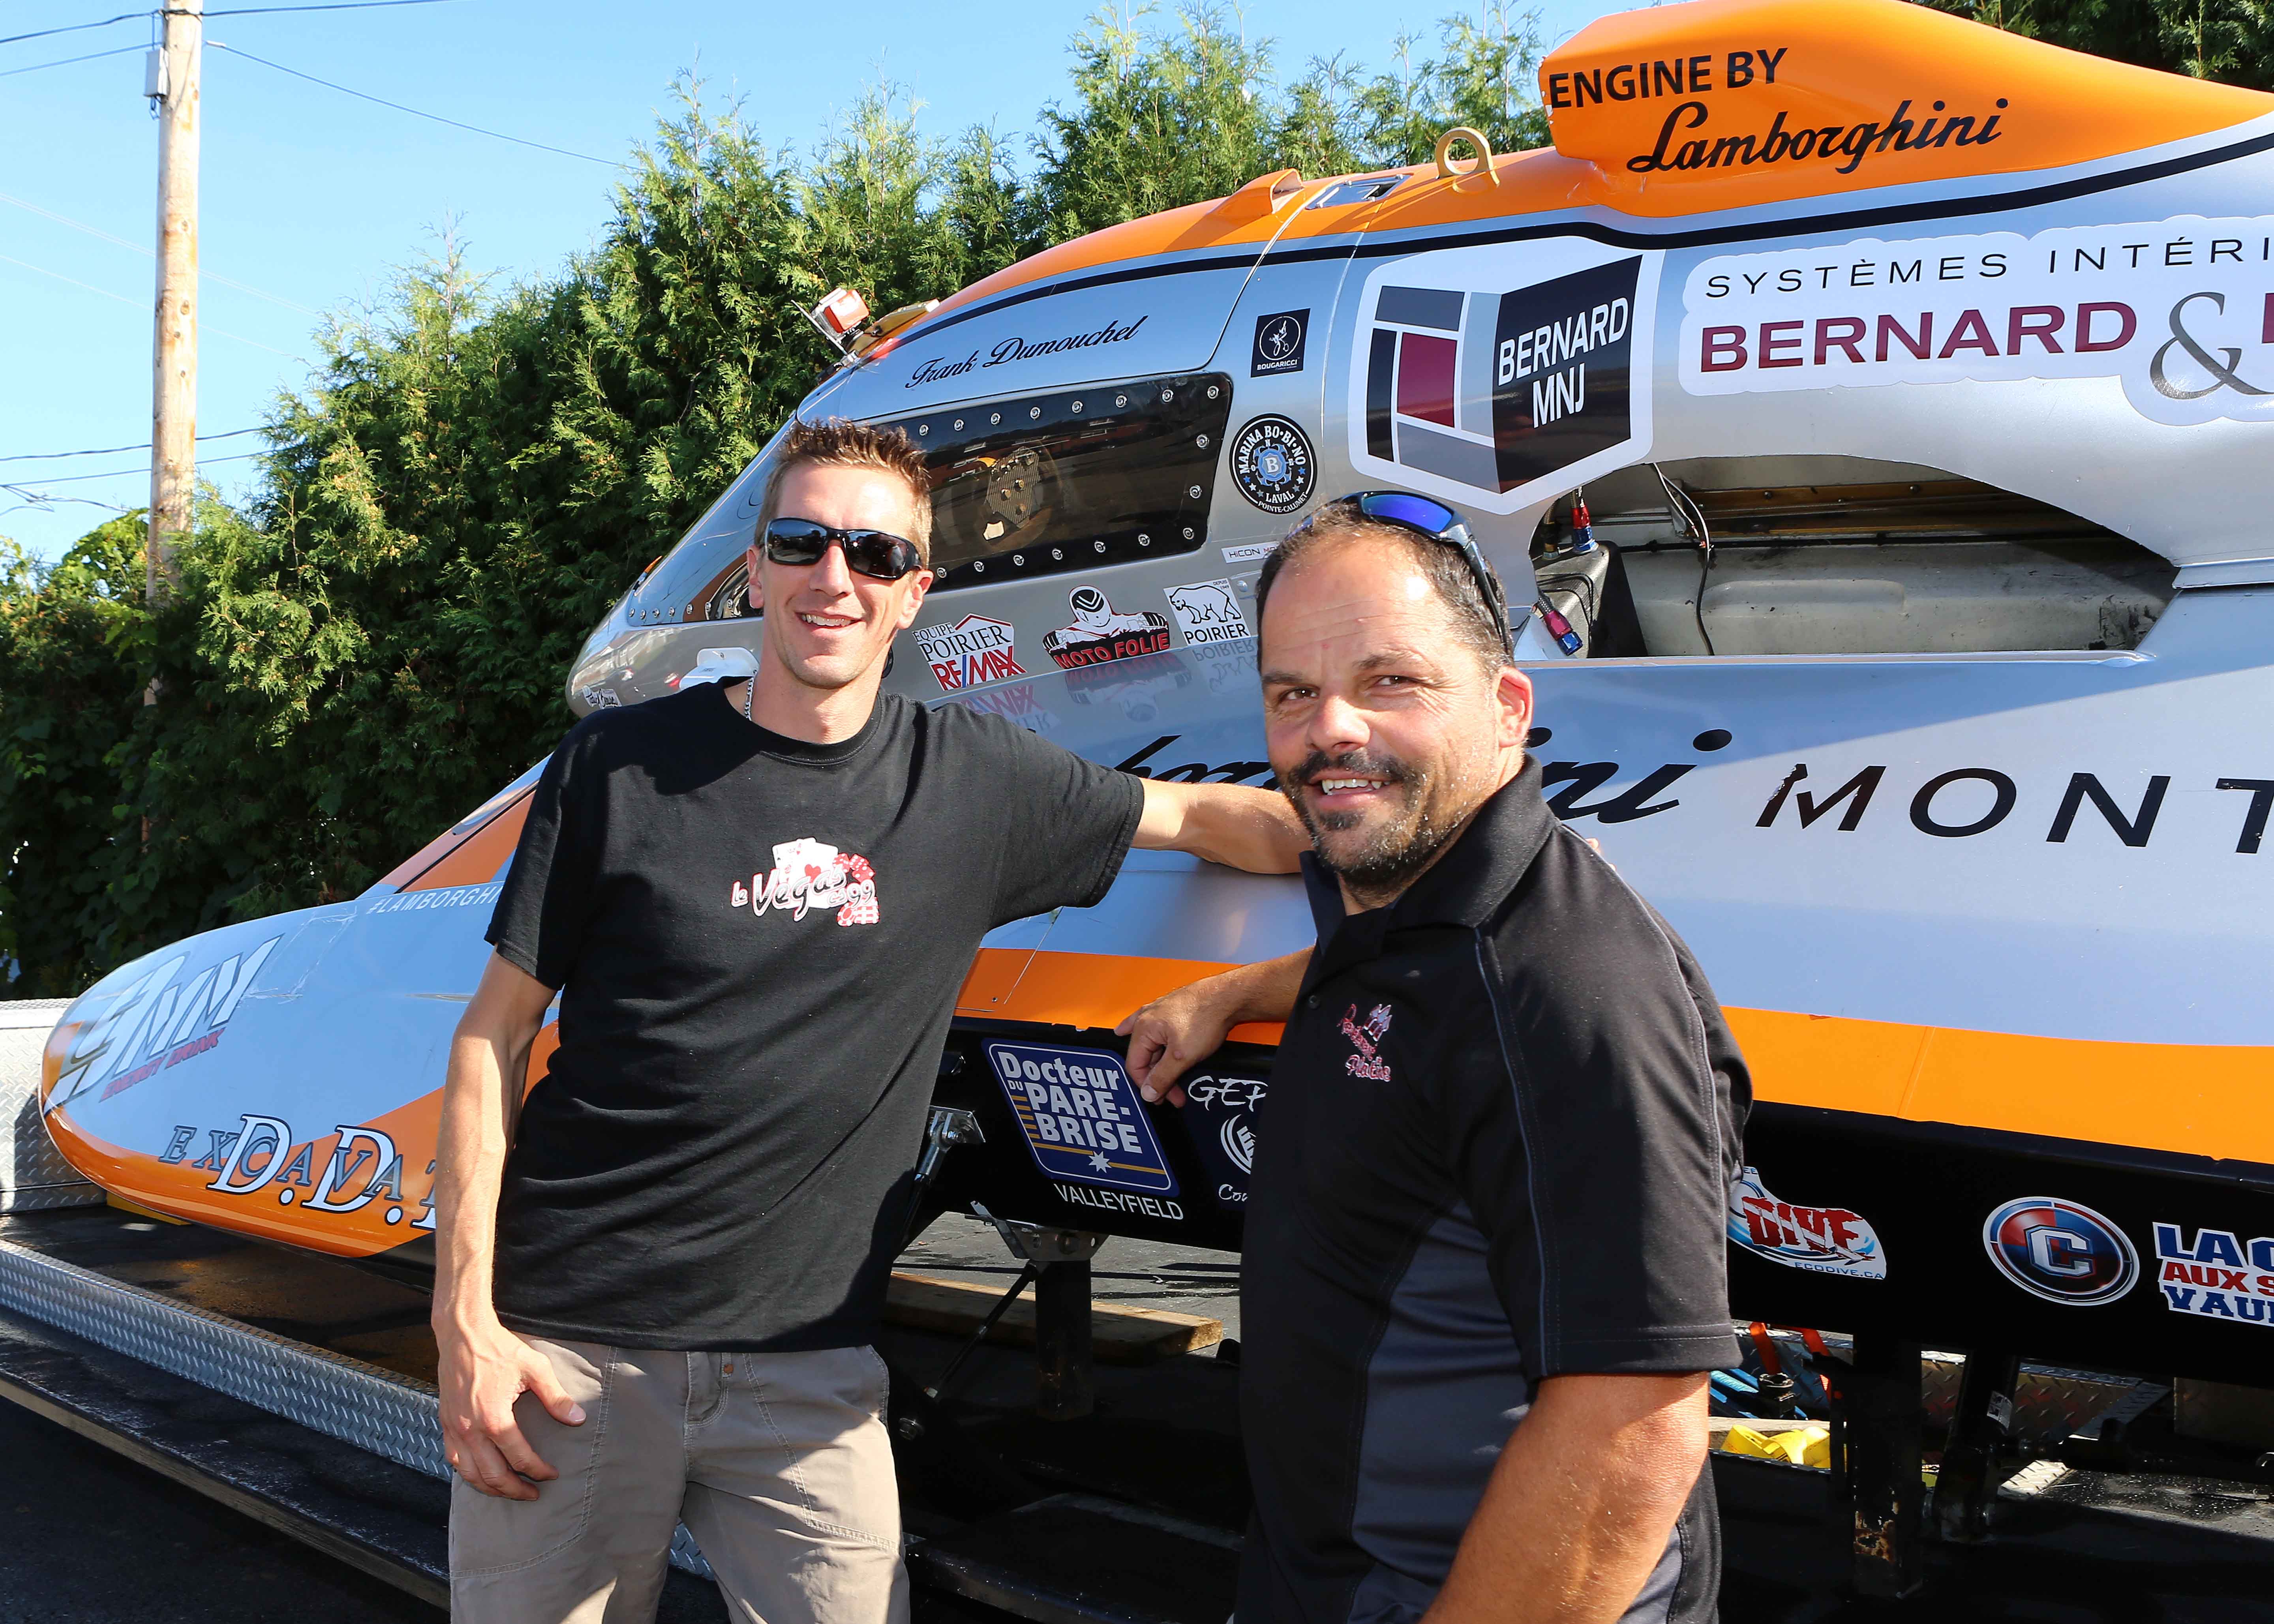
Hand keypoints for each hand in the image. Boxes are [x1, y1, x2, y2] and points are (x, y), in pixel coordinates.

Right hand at [435, 1312, 584, 1499]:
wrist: (463, 1334)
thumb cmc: (499, 1348)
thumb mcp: (534, 1368)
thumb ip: (556, 1397)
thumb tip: (577, 1419)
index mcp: (494, 1418)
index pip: (519, 1457)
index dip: (538, 1470)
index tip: (552, 1475)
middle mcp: (470, 1430)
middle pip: (493, 1475)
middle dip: (514, 1490)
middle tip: (533, 1495)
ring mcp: (454, 1429)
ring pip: (470, 1474)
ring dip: (490, 1488)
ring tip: (509, 1492)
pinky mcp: (444, 1424)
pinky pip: (454, 1460)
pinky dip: (469, 1474)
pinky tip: (482, 1476)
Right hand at [1116, 974, 1245, 1104]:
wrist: (1228, 996)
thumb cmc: (1206, 1017)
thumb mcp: (1182, 1056)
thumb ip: (1163, 1076)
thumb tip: (1148, 1093)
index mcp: (1143, 1028)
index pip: (1134, 1066)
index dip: (1147, 1086)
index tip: (1161, 1098)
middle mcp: (1146, 1018)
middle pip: (1144, 1057)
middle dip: (1158, 1078)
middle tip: (1174, 1094)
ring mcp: (1158, 1012)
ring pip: (1152, 1046)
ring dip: (1161, 1065)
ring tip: (1172, 1080)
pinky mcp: (1171, 1010)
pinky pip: (1157, 1031)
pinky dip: (1153, 1043)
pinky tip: (1138, 1038)